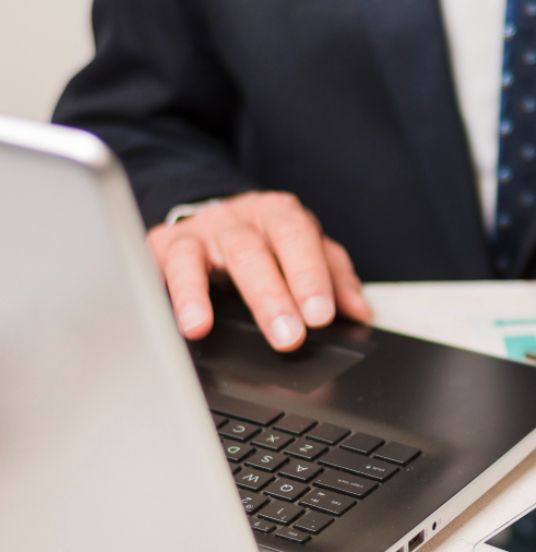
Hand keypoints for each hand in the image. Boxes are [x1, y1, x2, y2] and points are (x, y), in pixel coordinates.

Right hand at [146, 191, 372, 350]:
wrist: (218, 219)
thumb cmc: (270, 242)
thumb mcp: (308, 252)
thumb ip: (336, 278)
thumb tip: (360, 312)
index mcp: (280, 215)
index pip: (297, 239)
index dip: (309, 277)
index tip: (320, 315)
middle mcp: (237, 219)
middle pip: (251, 253)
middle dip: (269, 297)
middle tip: (287, 336)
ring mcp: (197, 232)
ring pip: (196, 258)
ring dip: (199, 296)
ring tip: (203, 326)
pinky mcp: (162, 247)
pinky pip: (159, 271)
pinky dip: (166, 296)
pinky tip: (174, 321)